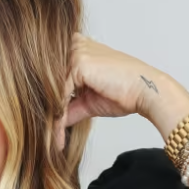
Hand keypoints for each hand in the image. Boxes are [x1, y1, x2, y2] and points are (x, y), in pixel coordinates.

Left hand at [54, 33, 168, 148]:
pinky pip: (60, 95)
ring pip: (52, 90)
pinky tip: (57, 137)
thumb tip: (52, 122)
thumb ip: (68, 107)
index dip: (48, 100)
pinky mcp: (79, 63)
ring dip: (49, 118)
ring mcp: (76, 53)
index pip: (53, 76)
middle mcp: (75, 46)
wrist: (145, 92)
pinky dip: (57, 118)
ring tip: (50, 142)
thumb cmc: (123, 93)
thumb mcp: (88, 102)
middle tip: (43, 137)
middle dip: (46, 110)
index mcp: (78, 48)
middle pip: (49, 83)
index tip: (45, 125)